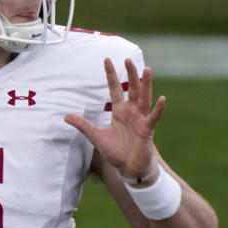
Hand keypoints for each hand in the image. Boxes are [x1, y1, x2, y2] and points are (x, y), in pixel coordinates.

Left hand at [65, 57, 165, 181]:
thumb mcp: (96, 137)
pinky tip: (162, 98)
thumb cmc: (116, 152)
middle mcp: (131, 112)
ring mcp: (141, 119)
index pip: (115, 89)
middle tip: (127, 59)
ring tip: (147, 69)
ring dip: (146, 84)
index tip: (107, 60)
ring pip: (144, 98)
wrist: (128, 169)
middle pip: (132, 89)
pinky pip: (154, 117)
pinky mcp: (148, 130)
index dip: (111, 75)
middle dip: (130, 74)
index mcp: (119, 111)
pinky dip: (159, 109)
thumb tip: (66, 116)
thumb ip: (83, 125)